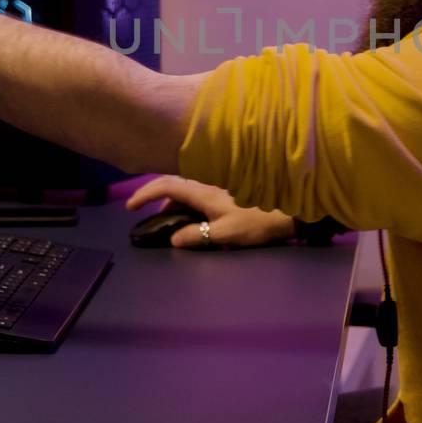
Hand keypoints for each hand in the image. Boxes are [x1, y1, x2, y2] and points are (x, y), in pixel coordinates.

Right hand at [125, 175, 294, 248]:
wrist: (291, 211)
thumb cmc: (258, 221)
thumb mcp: (226, 234)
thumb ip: (197, 236)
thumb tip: (173, 239)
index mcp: (204, 191)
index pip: (166, 185)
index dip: (145, 193)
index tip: (130, 206)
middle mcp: (208, 184)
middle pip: (174, 187)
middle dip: (158, 202)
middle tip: (151, 222)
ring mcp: (219, 187)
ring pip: (187, 192)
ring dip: (175, 206)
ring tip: (172, 227)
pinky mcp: (227, 192)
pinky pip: (199, 196)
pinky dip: (189, 207)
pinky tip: (194, 223)